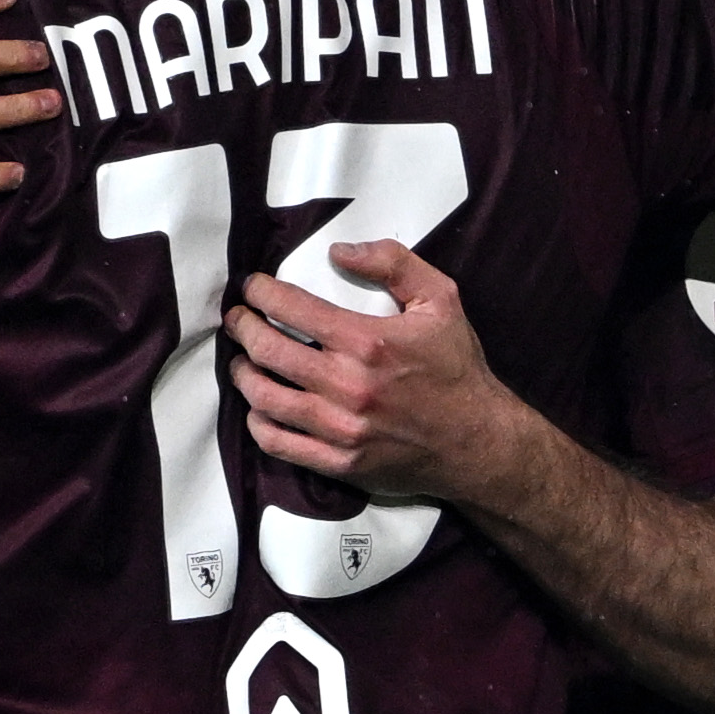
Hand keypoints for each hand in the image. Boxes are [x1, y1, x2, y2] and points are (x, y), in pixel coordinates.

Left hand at [222, 241, 533, 504]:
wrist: (478, 442)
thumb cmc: (457, 368)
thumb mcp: (441, 300)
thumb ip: (393, 263)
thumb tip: (338, 251)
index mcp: (368, 342)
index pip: (292, 308)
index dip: (261, 292)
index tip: (253, 287)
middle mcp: (348, 386)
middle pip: (268, 351)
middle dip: (243, 328)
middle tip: (237, 320)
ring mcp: (340, 429)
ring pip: (265, 398)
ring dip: (243, 375)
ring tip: (241, 361)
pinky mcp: (339, 462)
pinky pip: (279, 443)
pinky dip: (259, 422)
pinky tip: (259, 407)